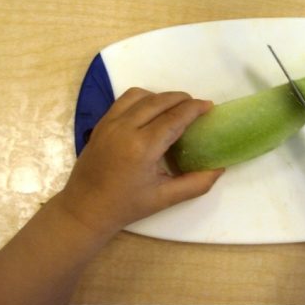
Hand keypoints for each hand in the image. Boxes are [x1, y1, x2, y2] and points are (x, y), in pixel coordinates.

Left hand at [58, 88, 223, 236]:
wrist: (85, 209)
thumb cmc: (126, 206)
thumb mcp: (165, 198)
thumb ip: (196, 184)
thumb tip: (219, 168)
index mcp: (143, 148)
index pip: (174, 118)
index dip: (194, 109)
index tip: (209, 106)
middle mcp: (125, 129)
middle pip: (159, 101)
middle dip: (182, 99)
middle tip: (197, 106)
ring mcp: (110, 123)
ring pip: (140, 95)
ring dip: (161, 96)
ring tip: (175, 107)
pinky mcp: (101, 124)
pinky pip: (124, 100)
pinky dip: (142, 99)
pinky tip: (151, 111)